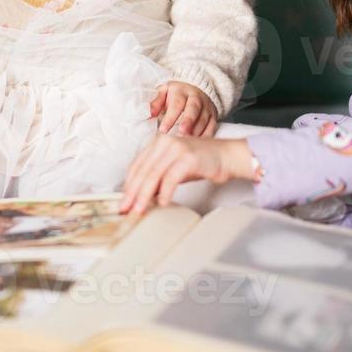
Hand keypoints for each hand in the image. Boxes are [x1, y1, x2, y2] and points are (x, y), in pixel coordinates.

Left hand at [119, 135, 257, 213]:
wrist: (228, 156)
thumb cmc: (202, 162)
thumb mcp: (174, 168)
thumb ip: (157, 178)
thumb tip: (139, 196)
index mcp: (157, 142)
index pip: (136, 165)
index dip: (128, 185)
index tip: (123, 201)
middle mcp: (164, 142)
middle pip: (142, 171)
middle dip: (132, 193)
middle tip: (125, 209)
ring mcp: (176, 148)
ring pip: (153, 175)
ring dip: (144, 195)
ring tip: (139, 210)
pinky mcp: (188, 157)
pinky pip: (171, 177)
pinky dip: (165, 192)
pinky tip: (162, 203)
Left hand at [150, 81, 217, 136]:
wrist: (194, 88)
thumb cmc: (175, 94)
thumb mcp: (164, 92)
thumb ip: (156, 102)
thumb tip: (149, 114)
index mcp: (181, 92)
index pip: (176, 104)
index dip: (170, 118)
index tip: (163, 130)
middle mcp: (196, 98)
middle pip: (193, 109)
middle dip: (188, 122)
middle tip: (181, 133)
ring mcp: (206, 107)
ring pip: (204, 119)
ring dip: (196, 131)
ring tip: (188, 142)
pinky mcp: (213, 115)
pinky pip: (212, 126)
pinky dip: (207, 135)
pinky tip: (199, 145)